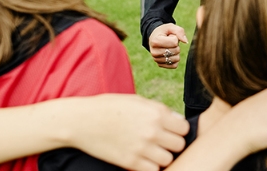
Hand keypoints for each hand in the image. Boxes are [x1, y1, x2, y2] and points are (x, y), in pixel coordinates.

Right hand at [68, 94, 188, 170]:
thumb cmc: (111, 107)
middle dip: (173, 144)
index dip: (179, 130)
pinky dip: (150, 167)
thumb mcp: (138, 101)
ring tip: (152, 151)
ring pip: (168, 159)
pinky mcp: (129, 162)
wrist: (83, 120)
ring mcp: (141, 148)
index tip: (170, 130)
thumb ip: (160, 111)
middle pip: (179, 145)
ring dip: (162, 157)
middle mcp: (152, 130)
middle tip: (162, 142)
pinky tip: (143, 160)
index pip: (184, 128)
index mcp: (157, 113)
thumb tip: (177, 120)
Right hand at [149, 23, 187, 68]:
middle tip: (169, 42)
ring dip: (176, 52)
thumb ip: (179, 31)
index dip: (175, 38)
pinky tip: (170, 53)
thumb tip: (185, 42)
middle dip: (176, 45)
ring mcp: (156, 60)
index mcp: (155, 41)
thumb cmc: (164, 32)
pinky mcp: (160, 65)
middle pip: (176, 51)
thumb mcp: (170, 26)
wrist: (155, 38)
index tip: (169, 36)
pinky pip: (174, 65)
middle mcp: (154, 52)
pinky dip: (175, 59)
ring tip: (169, 47)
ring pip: (176, 59)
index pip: (174, 42)